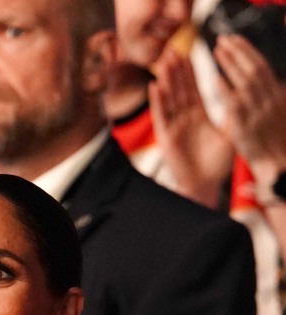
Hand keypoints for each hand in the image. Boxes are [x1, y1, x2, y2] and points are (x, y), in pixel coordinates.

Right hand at [148, 49, 232, 207]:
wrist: (204, 184)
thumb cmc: (217, 164)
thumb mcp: (231, 134)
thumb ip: (232, 114)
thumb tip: (239, 94)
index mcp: (200, 116)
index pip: (194, 89)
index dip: (191, 72)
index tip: (188, 54)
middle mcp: (184, 118)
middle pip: (179, 90)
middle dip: (176, 71)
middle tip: (172, 50)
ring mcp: (173, 126)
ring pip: (169, 99)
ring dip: (165, 80)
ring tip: (162, 62)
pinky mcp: (165, 137)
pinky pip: (161, 115)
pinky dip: (157, 101)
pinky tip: (155, 87)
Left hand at [214, 33, 285, 185]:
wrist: (279, 165)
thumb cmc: (276, 142)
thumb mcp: (278, 113)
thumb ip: (271, 96)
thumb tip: (269, 82)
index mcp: (278, 95)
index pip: (263, 67)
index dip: (249, 52)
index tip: (236, 41)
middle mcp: (270, 99)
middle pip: (255, 67)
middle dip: (239, 51)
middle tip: (223, 39)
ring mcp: (259, 110)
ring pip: (246, 79)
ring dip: (231, 63)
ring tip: (217, 50)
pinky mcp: (246, 124)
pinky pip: (234, 101)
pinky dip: (226, 88)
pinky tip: (215, 78)